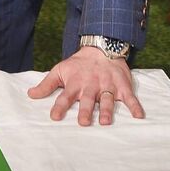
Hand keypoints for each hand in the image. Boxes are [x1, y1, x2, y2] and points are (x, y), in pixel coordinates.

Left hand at [27, 45, 143, 125]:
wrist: (101, 48)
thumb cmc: (78, 65)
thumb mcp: (60, 70)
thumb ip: (47, 84)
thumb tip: (30, 94)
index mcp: (75, 83)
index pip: (65, 96)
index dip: (59, 106)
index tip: (54, 117)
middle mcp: (91, 86)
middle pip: (87, 100)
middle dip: (85, 110)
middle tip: (82, 122)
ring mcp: (107, 86)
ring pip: (107, 100)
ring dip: (106, 111)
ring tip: (105, 122)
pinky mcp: (122, 86)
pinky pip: (130, 98)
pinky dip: (135, 106)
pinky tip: (139, 116)